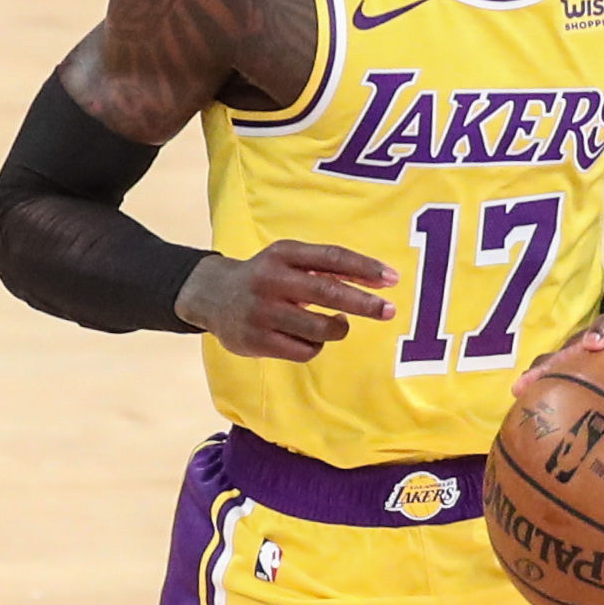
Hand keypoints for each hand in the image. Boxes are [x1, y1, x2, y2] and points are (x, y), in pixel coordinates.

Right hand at [176, 239, 396, 361]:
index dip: (364, 268)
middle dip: (364, 302)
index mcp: (283, 254)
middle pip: (327, 292)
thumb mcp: (288, 260)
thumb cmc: (267, 278)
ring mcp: (263, 313)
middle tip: (388, 310)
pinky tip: (308, 337)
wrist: (212, 296)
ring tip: (338, 323)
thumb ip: (325, 268)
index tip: (391, 278)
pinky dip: (315, 346)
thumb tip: (376, 280)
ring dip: (338, 328)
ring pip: (320, 328)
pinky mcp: (257, 341)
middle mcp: (272, 281)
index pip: (331, 257)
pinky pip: (305, 350)